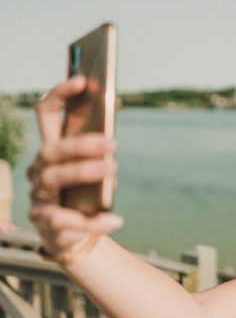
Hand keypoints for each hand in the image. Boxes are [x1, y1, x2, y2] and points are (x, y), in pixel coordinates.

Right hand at [27, 76, 122, 258]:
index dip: (60, 94)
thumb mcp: (94, 173)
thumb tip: (110, 143)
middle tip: (112, 144)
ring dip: (85, 172)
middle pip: (51, 148)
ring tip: (114, 172)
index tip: (82, 81)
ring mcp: (38, 195)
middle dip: (81, 144)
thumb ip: (99, 156)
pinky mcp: (45, 223)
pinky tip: (115, 220)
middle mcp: (39, 169)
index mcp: (52, 150)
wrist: (76, 237)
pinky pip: (67, 219)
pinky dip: (95, 221)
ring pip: (55, 177)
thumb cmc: (85, 195)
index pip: (46, 115)